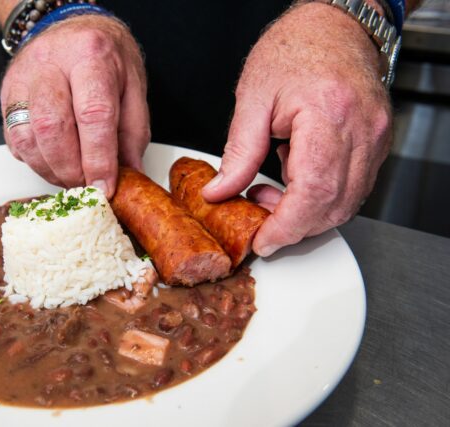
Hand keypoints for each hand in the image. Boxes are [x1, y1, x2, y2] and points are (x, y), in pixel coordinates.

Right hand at [0, 15, 149, 197]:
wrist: (73, 29)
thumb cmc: (105, 58)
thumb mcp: (133, 88)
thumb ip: (133, 134)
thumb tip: (129, 175)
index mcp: (91, 56)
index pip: (93, 114)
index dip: (98, 159)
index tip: (104, 186)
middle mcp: (52, 63)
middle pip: (53, 128)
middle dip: (71, 169)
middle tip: (87, 184)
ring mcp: (23, 78)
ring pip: (27, 137)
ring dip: (50, 170)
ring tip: (71, 176)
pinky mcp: (7, 94)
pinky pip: (14, 139)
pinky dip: (34, 160)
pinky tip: (53, 160)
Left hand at [203, 2, 391, 256]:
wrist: (332, 27)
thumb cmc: (294, 49)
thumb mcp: (253, 99)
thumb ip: (238, 152)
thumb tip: (221, 191)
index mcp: (328, 115)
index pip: (313, 191)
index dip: (287, 226)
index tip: (264, 240)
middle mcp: (361, 130)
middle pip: (334, 205)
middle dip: (295, 226)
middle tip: (261, 218)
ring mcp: (375, 137)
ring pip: (347, 203)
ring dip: (308, 214)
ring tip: (272, 191)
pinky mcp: (377, 142)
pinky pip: (354, 187)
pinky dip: (322, 197)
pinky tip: (296, 179)